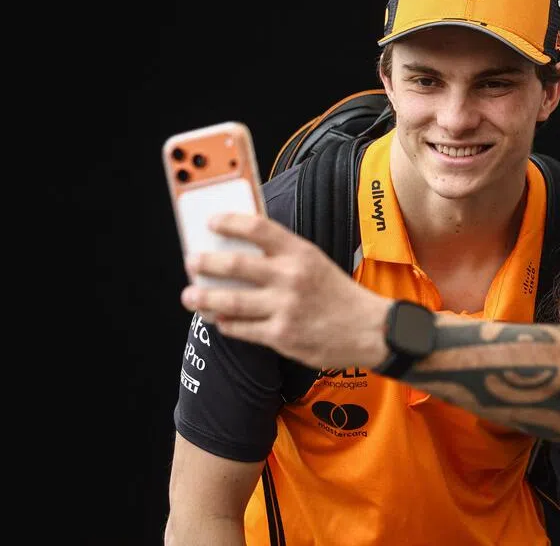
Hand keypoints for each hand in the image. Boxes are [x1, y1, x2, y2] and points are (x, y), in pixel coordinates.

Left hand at [181, 212, 390, 369]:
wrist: (369, 330)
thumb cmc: (338, 295)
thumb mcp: (316, 263)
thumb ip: (283, 256)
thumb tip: (240, 251)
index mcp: (301, 253)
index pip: (258, 228)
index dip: (229, 222)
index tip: (211, 222)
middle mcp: (291, 278)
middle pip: (235, 265)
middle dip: (205, 263)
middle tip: (192, 262)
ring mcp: (285, 308)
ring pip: (231, 302)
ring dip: (204, 299)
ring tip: (190, 296)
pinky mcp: (281, 336)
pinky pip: (241, 329)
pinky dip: (226, 324)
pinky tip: (219, 320)